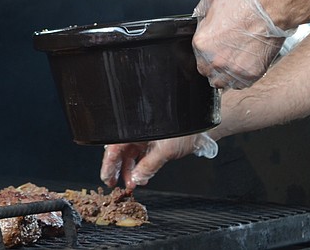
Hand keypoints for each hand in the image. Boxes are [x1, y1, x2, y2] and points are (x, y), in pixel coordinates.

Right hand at [100, 133, 217, 189]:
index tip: (107, 178)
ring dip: (130, 171)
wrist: (202, 126)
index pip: (114, 148)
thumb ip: (149, 166)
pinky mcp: (154, 143)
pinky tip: (142, 177)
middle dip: (117, 170)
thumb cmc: (185, 129)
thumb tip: (136, 178)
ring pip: (131, 156)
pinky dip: (141, 168)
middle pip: (120, 152)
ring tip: (131, 184)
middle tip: (114, 184)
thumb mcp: (165, 150)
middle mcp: (137, 132)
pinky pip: (142, 157)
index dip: (109, 165)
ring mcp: (145, 137)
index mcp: (135, 129)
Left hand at [193, 0, 293, 88]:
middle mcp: (214, 60)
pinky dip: (241, 78)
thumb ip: (201, 13)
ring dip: (226, 75)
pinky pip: (241, 84)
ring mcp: (233, 69)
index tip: (215, 47)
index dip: (206, 51)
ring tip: (235, 62)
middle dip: (213, 65)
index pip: (196, 57)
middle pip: (207, 72)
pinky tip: (245, 65)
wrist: (271, 5)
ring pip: (223, 82)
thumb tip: (200, 18)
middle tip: (226, 54)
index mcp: (201, 43)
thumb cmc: (244, 1)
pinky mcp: (251, 74)